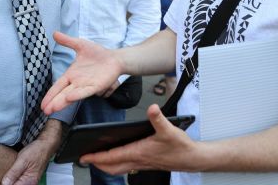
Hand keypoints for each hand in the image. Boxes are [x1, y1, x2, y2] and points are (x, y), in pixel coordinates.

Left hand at [0, 138, 53, 184]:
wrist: (45, 145)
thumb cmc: (37, 151)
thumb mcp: (23, 160)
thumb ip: (13, 173)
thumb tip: (5, 183)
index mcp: (29, 181)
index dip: (6, 183)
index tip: (2, 177)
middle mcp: (30, 183)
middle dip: (8, 181)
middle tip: (5, 172)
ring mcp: (29, 181)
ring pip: (16, 183)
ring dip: (10, 179)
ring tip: (8, 171)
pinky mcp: (28, 177)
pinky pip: (18, 180)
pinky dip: (13, 177)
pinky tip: (11, 171)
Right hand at [41, 32, 121, 114]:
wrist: (114, 58)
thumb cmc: (97, 54)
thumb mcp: (80, 45)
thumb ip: (67, 41)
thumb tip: (54, 33)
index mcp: (71, 75)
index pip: (58, 86)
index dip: (50, 95)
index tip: (42, 104)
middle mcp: (77, 82)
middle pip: (62, 94)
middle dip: (53, 102)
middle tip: (44, 110)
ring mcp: (86, 85)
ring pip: (72, 95)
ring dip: (62, 102)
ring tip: (52, 108)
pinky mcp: (96, 86)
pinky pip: (86, 91)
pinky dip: (78, 94)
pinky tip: (69, 97)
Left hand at [81, 104, 199, 174]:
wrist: (192, 158)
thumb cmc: (180, 146)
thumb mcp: (169, 129)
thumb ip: (159, 118)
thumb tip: (152, 108)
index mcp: (139, 152)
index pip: (112, 157)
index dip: (97, 157)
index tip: (84, 156)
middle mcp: (138, 160)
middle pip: (111, 167)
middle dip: (97, 164)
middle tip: (85, 159)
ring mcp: (141, 164)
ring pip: (118, 169)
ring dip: (106, 165)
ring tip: (96, 159)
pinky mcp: (146, 164)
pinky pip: (126, 167)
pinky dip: (117, 164)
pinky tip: (117, 156)